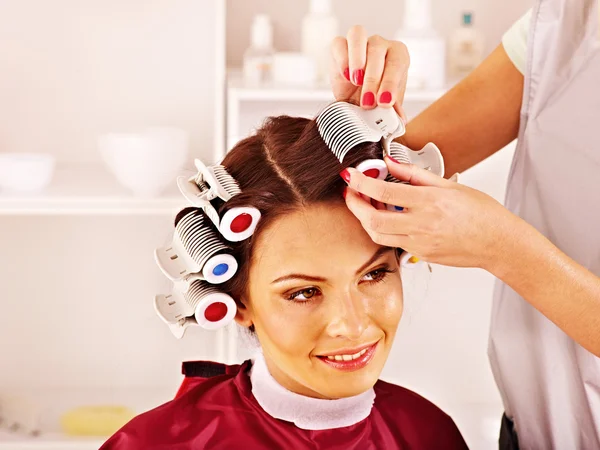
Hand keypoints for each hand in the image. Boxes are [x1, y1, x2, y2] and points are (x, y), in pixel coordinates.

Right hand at [329, 26, 408, 120]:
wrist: (355, 102)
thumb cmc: (375, 100)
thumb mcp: (386, 108)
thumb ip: (393, 112)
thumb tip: (400, 120)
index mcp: (397, 55)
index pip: (397, 62)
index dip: (390, 83)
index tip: (384, 103)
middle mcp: (380, 45)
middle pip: (377, 49)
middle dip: (373, 79)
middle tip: (368, 102)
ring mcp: (359, 43)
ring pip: (358, 35)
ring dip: (357, 59)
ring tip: (356, 81)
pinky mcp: (339, 47)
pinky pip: (338, 43)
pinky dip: (341, 58)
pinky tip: (345, 76)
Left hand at [340, 158, 520, 268]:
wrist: (498, 243)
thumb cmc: (481, 213)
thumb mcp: (449, 185)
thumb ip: (415, 175)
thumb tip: (391, 162)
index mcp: (429, 202)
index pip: (382, 191)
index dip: (360, 182)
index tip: (351, 176)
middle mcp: (421, 224)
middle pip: (371, 218)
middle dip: (354, 204)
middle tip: (352, 191)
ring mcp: (418, 243)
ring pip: (377, 234)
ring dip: (365, 218)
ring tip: (367, 204)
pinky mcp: (419, 254)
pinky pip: (392, 242)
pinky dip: (383, 229)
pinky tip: (388, 217)